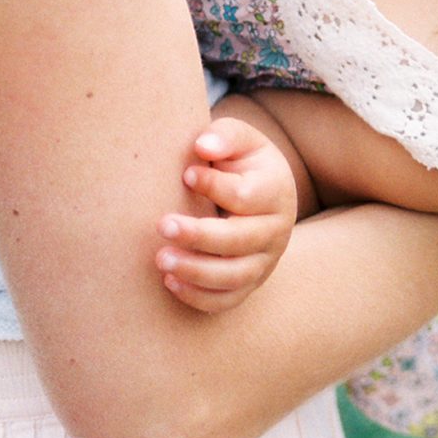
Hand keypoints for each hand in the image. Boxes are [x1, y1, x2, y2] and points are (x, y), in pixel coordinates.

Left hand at [156, 112, 299, 314]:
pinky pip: (226, 300)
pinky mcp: (250, 284)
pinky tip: (170, 281)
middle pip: (240, 240)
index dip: (215, 186)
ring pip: (234, 276)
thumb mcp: (241, 140)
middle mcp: (276, 230)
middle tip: (163, 224)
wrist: (263, 195)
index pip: (246, 196)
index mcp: (275, 191)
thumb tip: (202, 147)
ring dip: (196, 271)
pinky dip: (198, 297)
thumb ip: (224, 137)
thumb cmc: (243, 163)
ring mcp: (265, 261)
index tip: (186, 175)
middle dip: (199, 235)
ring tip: (161, 259)